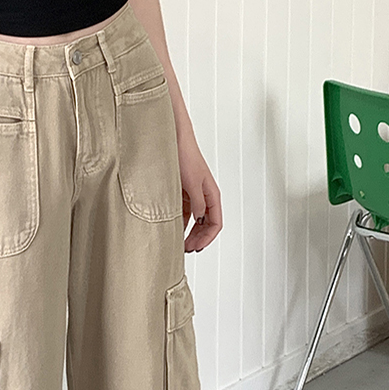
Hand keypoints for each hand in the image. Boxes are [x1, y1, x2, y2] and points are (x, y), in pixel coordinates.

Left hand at [177, 129, 221, 252]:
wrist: (173, 140)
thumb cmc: (185, 156)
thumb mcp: (192, 183)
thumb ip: (197, 203)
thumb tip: (199, 219)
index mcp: (212, 194)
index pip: (216, 223)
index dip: (207, 238)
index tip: (196, 248)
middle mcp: (204, 196)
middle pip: (206, 224)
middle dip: (198, 238)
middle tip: (186, 249)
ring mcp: (193, 194)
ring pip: (195, 220)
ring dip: (189, 232)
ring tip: (180, 243)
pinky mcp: (182, 191)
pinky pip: (184, 212)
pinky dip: (180, 222)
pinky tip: (173, 229)